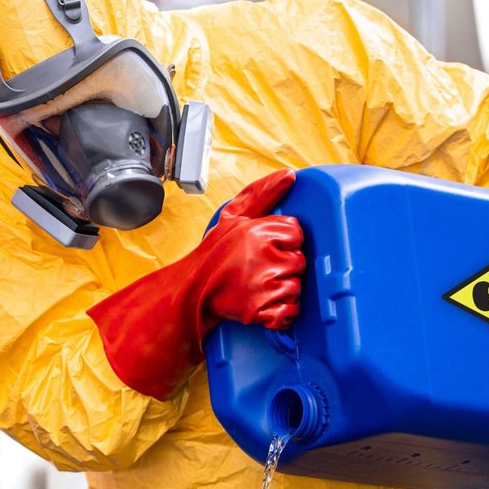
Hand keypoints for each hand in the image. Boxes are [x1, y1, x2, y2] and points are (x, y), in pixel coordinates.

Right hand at [87, 169, 305, 399]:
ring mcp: (263, 284)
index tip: (266, 249)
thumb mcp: (234, 217)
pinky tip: (266, 304)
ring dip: (282, 290)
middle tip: (259, 269)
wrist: (190, 292)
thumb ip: (263, 194)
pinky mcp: (260, 309)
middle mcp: (264, 256)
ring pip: (295, 287)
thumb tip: (289, 175)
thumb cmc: (213, 254)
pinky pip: (289, 311)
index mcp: (260, 230)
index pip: (296, 233)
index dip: (283, 242)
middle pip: (299, 261)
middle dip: (283, 266)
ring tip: (258, 286)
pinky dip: (281, 312)